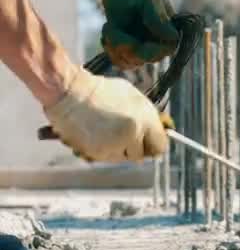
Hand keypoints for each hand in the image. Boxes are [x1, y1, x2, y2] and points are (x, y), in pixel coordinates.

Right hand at [44, 67, 173, 161]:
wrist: (69, 93)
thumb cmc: (102, 91)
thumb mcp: (133, 96)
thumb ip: (147, 116)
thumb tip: (159, 130)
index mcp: (144, 119)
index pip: (160, 146)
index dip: (155, 143)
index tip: (150, 141)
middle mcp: (132, 134)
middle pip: (142, 155)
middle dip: (136, 146)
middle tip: (125, 134)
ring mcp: (114, 146)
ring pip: (124, 158)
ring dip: (120, 149)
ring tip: (108, 130)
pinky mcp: (98, 154)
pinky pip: (108, 158)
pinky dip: (105, 150)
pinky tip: (97, 134)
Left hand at [101, 0, 177, 69]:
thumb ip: (158, 18)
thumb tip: (173, 37)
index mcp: (169, 35)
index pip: (158, 54)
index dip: (139, 50)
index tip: (120, 33)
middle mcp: (159, 46)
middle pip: (140, 60)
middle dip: (121, 44)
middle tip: (109, 26)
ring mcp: (145, 50)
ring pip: (128, 62)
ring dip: (113, 46)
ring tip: (109, 26)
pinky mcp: (131, 52)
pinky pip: (120, 62)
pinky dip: (109, 49)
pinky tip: (108, 33)